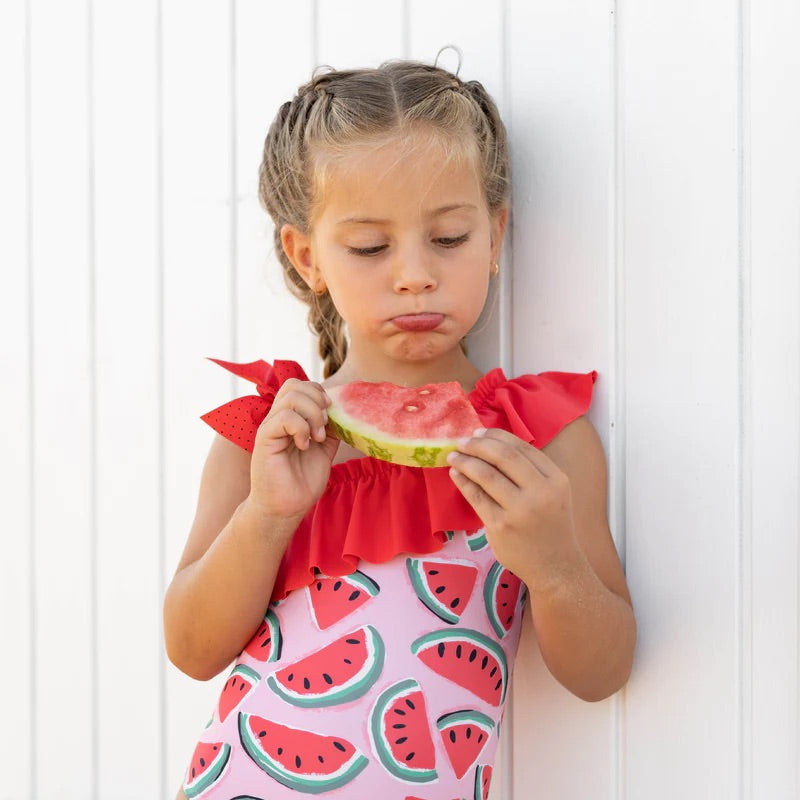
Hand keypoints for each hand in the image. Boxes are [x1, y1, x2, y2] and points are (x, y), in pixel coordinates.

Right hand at [248, 379, 338, 520]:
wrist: (286, 508)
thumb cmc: (302, 481)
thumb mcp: (324, 449)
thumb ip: (331, 429)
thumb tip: (343, 410)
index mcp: (290, 417)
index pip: (301, 385)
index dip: (320, 393)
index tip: (332, 415)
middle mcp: (277, 418)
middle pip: (294, 384)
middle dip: (317, 400)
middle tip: (325, 425)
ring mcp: (270, 427)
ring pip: (291, 397)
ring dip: (312, 415)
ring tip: (317, 437)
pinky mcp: (264, 439)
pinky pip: (284, 418)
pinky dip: (301, 428)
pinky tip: (305, 445)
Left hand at [446, 428, 581, 590]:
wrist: (556, 567)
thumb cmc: (550, 526)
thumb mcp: (554, 494)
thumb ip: (531, 471)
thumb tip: (491, 444)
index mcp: (556, 480)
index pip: (522, 448)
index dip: (496, 436)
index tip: (479, 433)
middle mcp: (541, 493)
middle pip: (503, 457)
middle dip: (478, 445)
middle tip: (462, 441)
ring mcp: (520, 511)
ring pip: (487, 475)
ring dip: (466, 461)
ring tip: (453, 456)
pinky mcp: (501, 526)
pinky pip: (477, 497)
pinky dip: (463, 482)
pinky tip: (455, 474)